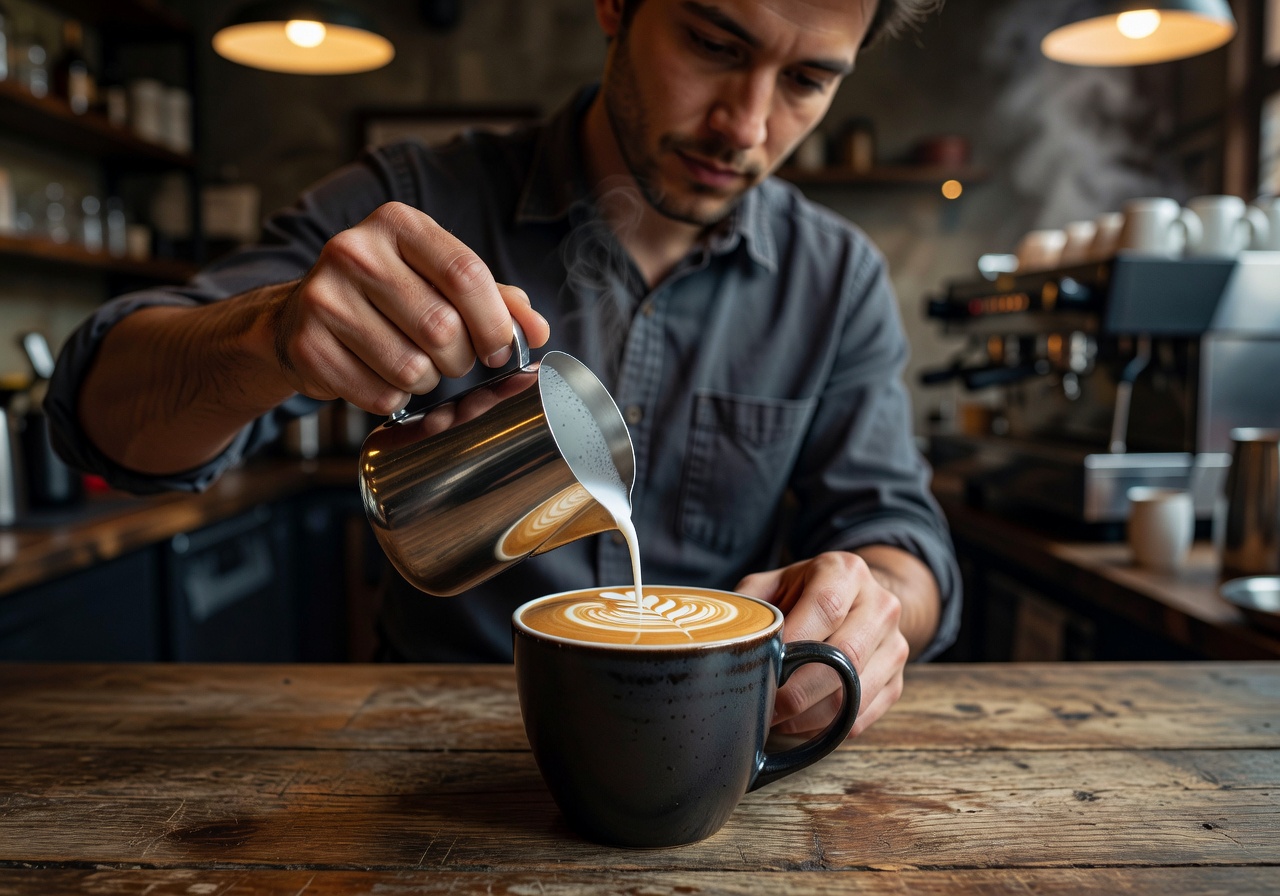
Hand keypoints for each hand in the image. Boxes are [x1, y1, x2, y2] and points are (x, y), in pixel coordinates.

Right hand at [270, 201, 549, 413]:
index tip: (500, 350)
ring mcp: (323, 297)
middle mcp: (354, 250)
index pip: (466, 274)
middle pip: (441, 327)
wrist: (300, 314)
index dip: (495, 323)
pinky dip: (392, 399)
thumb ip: (493, 298)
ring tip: (414, 368)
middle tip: (453, 362)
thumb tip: (537, 329)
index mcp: (397, 223)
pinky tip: (381, 378)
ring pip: (411, 367)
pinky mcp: (305, 344)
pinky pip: (377, 394)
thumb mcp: (438, 279)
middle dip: (460, 359)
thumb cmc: (388, 297)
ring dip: (426, 382)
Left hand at [736, 551, 909, 738]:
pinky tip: (799, 724)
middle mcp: (879, 605)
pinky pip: (862, 715)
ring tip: (777, 720)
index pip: (826, 607)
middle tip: (764, 707)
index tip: (763, 668)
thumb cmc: (803, 593)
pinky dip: (828, 728)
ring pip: (856, 692)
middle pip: (845, 656)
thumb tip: (721, 641)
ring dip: (811, 715)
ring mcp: (894, 644)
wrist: (857, 599)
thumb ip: (751, 605)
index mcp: (845, 572)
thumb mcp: (774, 583)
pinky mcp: (897, 680)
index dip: (794, 643)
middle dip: (798, 690)